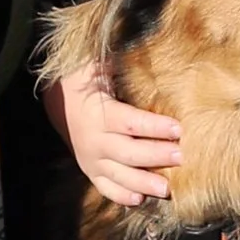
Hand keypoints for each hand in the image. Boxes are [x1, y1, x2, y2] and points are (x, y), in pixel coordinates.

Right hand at [45, 62, 182, 205]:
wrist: (58, 103)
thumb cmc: (87, 80)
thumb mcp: (97, 65)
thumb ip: (118, 57)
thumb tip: (143, 40)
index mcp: (97, 113)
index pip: (130, 122)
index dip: (154, 126)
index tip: (178, 128)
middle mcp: (93, 140)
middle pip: (128, 152)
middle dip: (156, 155)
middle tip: (181, 157)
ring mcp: (90, 159)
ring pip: (119, 175)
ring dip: (143, 182)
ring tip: (167, 189)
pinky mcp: (90, 170)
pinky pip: (105, 187)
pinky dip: (121, 195)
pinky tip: (140, 199)